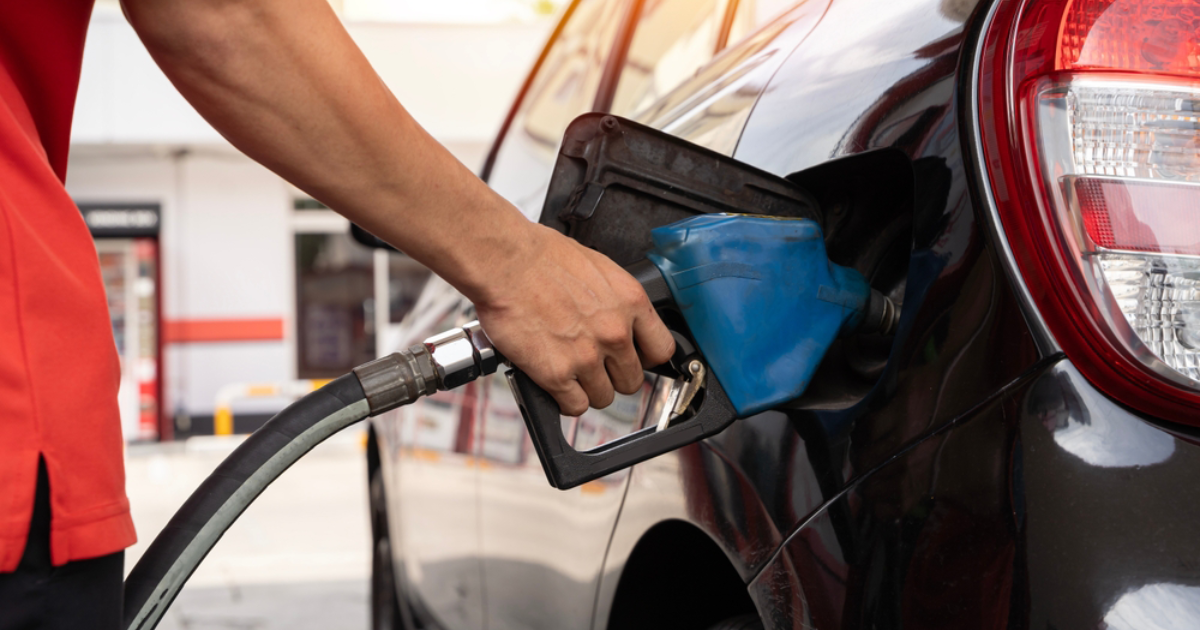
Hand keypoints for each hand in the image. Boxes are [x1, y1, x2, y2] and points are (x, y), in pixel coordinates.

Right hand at [473, 224, 674, 415]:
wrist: (506, 261)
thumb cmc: (540, 256)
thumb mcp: (597, 267)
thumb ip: (614, 299)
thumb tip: (616, 316)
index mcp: (630, 302)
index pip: (661, 350)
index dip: (645, 358)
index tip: (634, 359)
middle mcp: (614, 332)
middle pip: (631, 380)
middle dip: (612, 375)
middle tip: (593, 365)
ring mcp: (587, 357)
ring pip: (604, 397)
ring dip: (587, 389)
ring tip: (569, 372)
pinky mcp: (557, 374)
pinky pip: (574, 406)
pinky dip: (565, 400)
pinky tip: (555, 384)